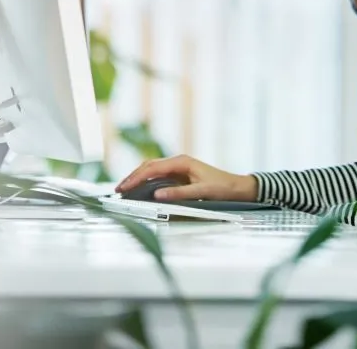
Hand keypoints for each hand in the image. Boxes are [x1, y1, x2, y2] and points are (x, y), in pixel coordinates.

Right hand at [115, 154, 257, 201]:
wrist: (237, 187)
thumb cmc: (223, 188)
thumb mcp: (202, 191)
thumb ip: (179, 194)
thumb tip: (157, 195)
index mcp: (182, 162)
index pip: (152, 168)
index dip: (136, 177)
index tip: (124, 187)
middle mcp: (178, 162)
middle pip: (148, 166)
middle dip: (132, 177)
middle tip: (119, 190)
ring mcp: (179, 168)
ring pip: (152, 170)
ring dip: (138, 178)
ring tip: (125, 189)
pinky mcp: (180, 175)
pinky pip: (158, 176)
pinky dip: (146, 181)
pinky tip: (140, 189)